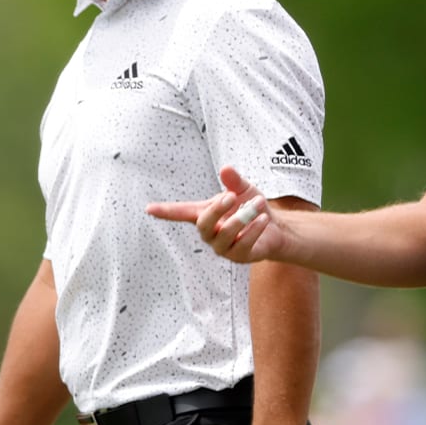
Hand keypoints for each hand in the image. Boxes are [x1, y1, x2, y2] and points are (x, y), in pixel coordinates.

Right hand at [147, 166, 289, 262]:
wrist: (276, 228)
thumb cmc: (253, 208)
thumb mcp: (244, 190)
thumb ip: (234, 181)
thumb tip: (226, 168)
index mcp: (206, 215)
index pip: (181, 213)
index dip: (166, 211)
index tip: (149, 208)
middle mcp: (210, 233)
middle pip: (203, 225)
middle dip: (216, 210)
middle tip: (231, 196)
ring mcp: (223, 247)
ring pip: (224, 236)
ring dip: (242, 218)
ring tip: (259, 203)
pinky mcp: (239, 257)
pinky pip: (243, 244)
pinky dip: (254, 230)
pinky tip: (262, 219)